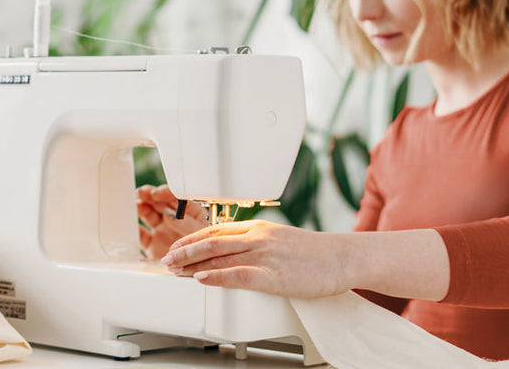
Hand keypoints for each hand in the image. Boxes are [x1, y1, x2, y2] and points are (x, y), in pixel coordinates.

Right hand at [135, 184, 207, 259]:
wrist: (204, 276)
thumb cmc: (210, 252)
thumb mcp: (202, 235)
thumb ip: (186, 223)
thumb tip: (170, 213)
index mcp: (191, 212)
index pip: (176, 197)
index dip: (165, 193)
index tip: (156, 193)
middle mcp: (175, 219)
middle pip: (159, 202)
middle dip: (149, 196)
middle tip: (141, 194)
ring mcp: (163, 231)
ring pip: (148, 214)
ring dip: (140, 207)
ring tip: (134, 205)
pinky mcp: (153, 245)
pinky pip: (141, 234)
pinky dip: (133, 229)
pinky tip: (129, 224)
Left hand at [159, 219, 351, 298]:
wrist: (343, 257)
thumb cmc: (316, 254)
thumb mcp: (281, 241)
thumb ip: (259, 244)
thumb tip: (237, 254)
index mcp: (259, 228)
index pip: (216, 231)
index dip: (191, 240)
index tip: (175, 248)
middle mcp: (258, 237)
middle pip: (211, 241)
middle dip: (184, 252)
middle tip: (165, 260)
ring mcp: (265, 255)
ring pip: (219, 256)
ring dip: (192, 264)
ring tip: (174, 271)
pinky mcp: (273, 275)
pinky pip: (238, 275)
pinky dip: (216, 277)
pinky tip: (200, 280)